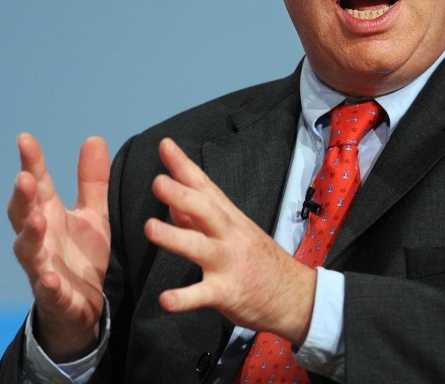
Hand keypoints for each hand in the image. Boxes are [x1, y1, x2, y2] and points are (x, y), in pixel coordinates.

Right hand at [8, 133, 110, 361]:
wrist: (81, 307)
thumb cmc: (81, 256)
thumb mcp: (92, 214)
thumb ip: (92, 181)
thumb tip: (94, 137)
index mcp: (49, 215)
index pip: (38, 185)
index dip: (31, 163)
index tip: (25, 139)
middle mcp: (40, 239)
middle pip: (23, 214)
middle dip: (23, 197)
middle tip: (25, 177)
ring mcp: (42, 267)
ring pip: (28, 250)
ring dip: (30, 234)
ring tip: (37, 218)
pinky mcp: (54, 296)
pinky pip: (47, 290)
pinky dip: (47, 284)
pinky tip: (50, 278)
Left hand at [144, 138, 315, 344]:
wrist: (294, 295)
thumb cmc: (259, 261)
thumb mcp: (233, 233)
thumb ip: (199, 219)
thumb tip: (171, 201)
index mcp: (229, 218)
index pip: (205, 186)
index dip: (184, 166)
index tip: (165, 145)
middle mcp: (229, 235)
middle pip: (207, 210)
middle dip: (182, 194)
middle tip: (158, 181)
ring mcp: (229, 262)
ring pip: (201, 247)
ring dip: (175, 237)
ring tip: (150, 227)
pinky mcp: (229, 292)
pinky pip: (204, 295)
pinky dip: (185, 298)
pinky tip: (165, 300)